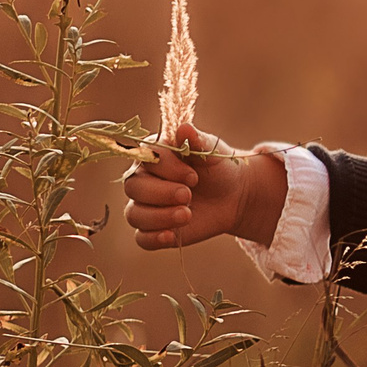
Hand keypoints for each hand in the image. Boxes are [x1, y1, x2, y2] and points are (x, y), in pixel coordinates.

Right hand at [123, 127, 287, 251]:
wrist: (233, 195)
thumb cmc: (218, 168)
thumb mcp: (213, 152)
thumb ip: (198, 141)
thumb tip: (184, 128)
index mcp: (153, 155)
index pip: (144, 159)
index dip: (166, 168)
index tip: (193, 176)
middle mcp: (142, 179)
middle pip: (134, 187)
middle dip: (162, 193)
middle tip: (188, 195)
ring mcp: (145, 206)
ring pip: (134, 214)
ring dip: (160, 217)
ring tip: (188, 215)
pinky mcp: (153, 230)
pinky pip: (141, 238)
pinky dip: (154, 238)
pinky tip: (172, 236)